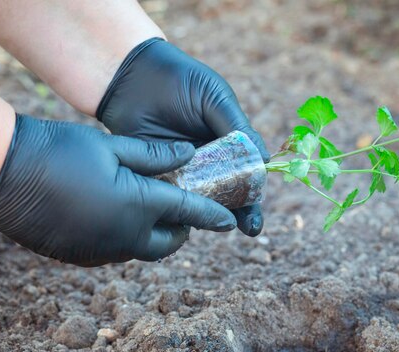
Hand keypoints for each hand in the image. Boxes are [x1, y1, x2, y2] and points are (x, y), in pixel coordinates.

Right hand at [0, 114, 236, 266]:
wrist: (5, 175)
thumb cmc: (61, 151)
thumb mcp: (113, 147)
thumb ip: (155, 155)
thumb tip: (188, 153)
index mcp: (139, 206)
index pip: (189, 212)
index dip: (212, 215)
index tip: (230, 222)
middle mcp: (126, 237)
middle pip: (170, 241)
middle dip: (182, 227)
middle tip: (179, 205)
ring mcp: (103, 251)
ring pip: (144, 248)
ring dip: (154, 233)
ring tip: (149, 208)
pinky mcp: (82, 257)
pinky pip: (118, 251)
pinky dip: (128, 236)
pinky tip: (115, 215)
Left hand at [96, 38, 269, 236]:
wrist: (133, 76)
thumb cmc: (181, 81)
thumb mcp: (216, 99)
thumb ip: (237, 128)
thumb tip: (264, 160)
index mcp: (226, 145)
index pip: (245, 175)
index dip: (253, 195)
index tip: (257, 212)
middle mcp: (206, 163)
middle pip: (226, 194)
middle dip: (239, 213)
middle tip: (249, 228)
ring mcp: (180, 171)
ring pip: (198, 199)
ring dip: (210, 214)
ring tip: (221, 224)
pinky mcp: (155, 174)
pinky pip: (168, 195)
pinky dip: (177, 207)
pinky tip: (187, 216)